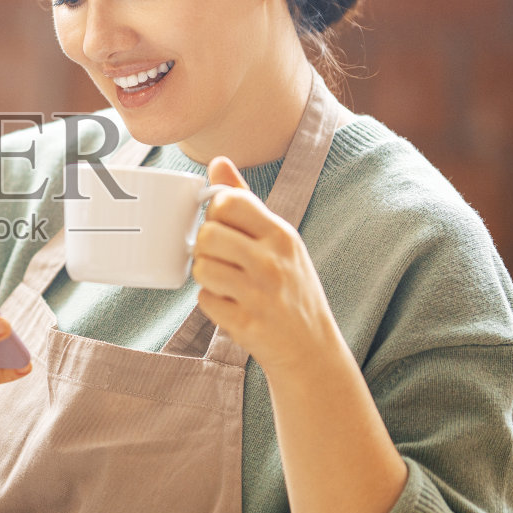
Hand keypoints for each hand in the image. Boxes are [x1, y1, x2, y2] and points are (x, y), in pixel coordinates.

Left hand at [191, 157, 344, 372]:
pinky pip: (204, 301)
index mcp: (281, 234)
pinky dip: (212, 304)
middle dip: (205, 248)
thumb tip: (217, 162)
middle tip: (222, 261)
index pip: (228, 202)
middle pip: (207, 235)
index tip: (224, 227)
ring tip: (228, 284)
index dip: (215, 213)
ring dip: (207, 277)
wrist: (312, 349)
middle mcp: (272, 261)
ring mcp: (260, 294)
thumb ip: (246, 201)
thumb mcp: (279, 240)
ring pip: (201, 268)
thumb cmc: (291, 287)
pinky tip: (233, 306)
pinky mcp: (246, 323)